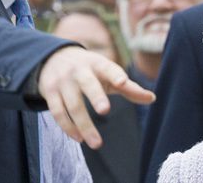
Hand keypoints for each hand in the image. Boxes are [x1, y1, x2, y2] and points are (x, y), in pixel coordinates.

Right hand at [38, 46, 154, 148]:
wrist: (53, 58)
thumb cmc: (90, 70)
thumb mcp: (107, 73)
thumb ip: (128, 87)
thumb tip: (152, 98)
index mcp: (97, 64)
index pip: (108, 68)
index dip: (115, 74)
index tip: (122, 82)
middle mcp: (79, 71)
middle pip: (88, 84)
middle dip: (96, 96)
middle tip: (105, 110)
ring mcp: (63, 81)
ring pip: (73, 105)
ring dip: (84, 125)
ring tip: (97, 144)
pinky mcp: (49, 92)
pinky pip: (58, 112)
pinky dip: (68, 127)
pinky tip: (79, 138)